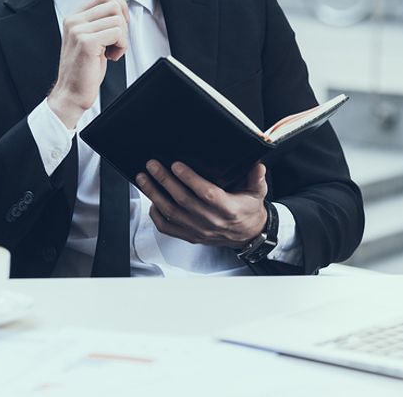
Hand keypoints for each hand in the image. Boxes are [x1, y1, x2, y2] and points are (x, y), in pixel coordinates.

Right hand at [48, 0, 129, 128]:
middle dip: (123, 24)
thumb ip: (100, 22)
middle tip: (116, 41)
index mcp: (74, 17)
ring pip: (118, 20)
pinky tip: (111, 57)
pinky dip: (121, 47)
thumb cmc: (83, 69)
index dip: (119, 8)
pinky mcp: (87, 42)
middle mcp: (74, 21)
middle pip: (113, 5)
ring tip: (111, 51)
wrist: (71, 92)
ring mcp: (78, 30)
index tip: (121, 24)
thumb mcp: (90, 39)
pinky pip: (118, 34)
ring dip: (122, 39)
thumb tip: (120, 9)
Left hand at [135, 161, 268, 247]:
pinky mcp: (191, 237)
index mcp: (228, 208)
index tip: (176, 165)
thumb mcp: (258, 193)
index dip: (189, 178)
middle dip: (164, 180)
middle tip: (152, 166)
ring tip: (144, 178)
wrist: (247, 234)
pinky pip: (168, 228)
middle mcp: (211, 221)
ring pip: (171, 213)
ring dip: (154, 194)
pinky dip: (156, 215)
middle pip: (182, 200)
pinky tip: (151, 201)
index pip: (205, 193)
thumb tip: (257, 166)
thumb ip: (257, 178)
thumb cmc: (249, 210)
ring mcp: (198, 230)